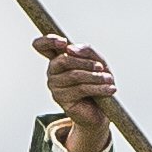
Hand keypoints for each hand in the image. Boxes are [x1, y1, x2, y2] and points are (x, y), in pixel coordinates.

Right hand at [35, 34, 117, 151]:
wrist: (101, 110)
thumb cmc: (98, 81)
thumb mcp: (97, 62)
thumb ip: (86, 51)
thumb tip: (70, 49)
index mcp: (58, 58)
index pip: (41, 46)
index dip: (48, 41)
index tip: (63, 42)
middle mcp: (52, 71)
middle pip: (62, 60)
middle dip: (85, 62)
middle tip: (101, 67)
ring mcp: (54, 86)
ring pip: (73, 76)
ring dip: (95, 77)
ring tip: (109, 80)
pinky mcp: (61, 99)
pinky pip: (79, 89)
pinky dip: (98, 88)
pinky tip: (110, 89)